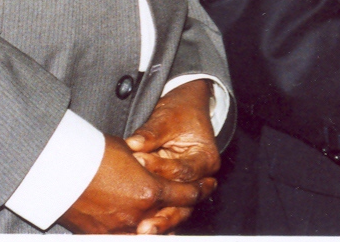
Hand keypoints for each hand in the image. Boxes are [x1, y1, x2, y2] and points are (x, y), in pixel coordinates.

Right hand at [59, 135, 206, 233]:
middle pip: (172, 218)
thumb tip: (151, 165)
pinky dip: (134, 233)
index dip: (200, 190)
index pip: (185, 195)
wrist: (58, 167)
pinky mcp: (99, 235)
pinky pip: (123, 238)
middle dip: (184, 211)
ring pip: (150, 234)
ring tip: (164, 220)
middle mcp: (138, 215)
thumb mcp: (128, 151)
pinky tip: (139, 229)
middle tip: (192, 203)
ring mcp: (118, 229)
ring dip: (160, 226)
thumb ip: (146, 164)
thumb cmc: (91, 152)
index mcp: (149, 191)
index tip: (208, 186)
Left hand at [125, 80, 219, 233]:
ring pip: (177, 211)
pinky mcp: (174, 192)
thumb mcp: (168, 117)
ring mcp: (187, 187)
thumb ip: (151, 133)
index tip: (138, 160)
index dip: (160, 166)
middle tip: (144, 224)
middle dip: (164, 213)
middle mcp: (201, 178)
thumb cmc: (179, 112)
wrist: (184, 110)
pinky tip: (139, 229)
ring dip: (160, 222)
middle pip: (185, 201)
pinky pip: (166, 208)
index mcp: (205, 158)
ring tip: (142, 231)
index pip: (182, 170)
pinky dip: (154, 217)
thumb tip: (134, 144)